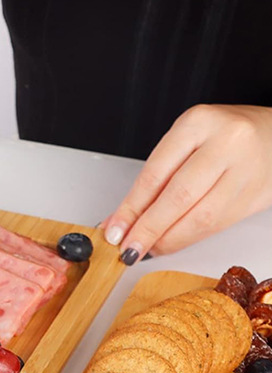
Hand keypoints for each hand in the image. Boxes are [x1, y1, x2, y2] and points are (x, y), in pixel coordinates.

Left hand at [103, 104, 271, 262]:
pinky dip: (189, 238)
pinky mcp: (258, 195)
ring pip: (200, 217)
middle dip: (148, 229)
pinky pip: (218, 225)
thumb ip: (154, 179)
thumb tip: (120, 219)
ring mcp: (246, 170)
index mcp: (197, 123)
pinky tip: (172, 242)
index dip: (131, 209)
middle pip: (177, 197)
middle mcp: (225, 143)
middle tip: (127, 248)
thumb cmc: (224, 136)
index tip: (114, 230)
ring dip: (168, 240)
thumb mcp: (186, 141)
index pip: (154, 174)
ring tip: (147, 249)